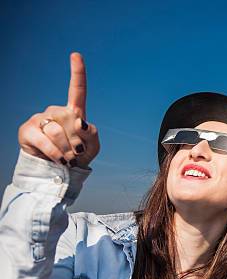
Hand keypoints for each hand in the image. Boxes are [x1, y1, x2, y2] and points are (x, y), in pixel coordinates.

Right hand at [18, 53, 99, 168]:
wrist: (59, 171)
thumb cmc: (77, 156)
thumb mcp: (93, 146)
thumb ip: (93, 134)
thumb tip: (80, 122)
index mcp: (74, 112)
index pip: (77, 90)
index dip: (77, 72)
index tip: (76, 55)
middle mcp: (56, 112)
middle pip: (71, 121)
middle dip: (78, 142)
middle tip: (75, 153)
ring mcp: (40, 119)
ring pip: (58, 132)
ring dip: (67, 150)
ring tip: (67, 158)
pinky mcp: (28, 130)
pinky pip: (45, 140)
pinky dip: (56, 153)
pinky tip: (59, 159)